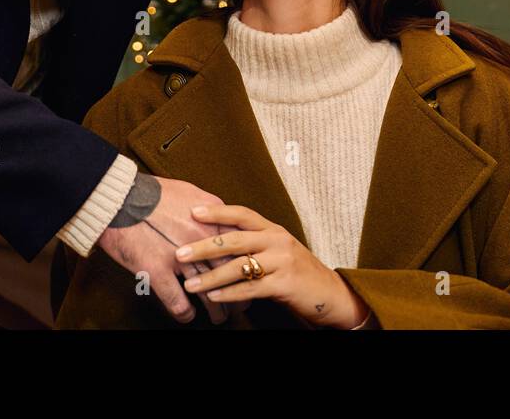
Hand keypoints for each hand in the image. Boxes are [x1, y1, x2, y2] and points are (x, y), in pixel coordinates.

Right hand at [95, 173, 245, 324]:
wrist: (119, 196)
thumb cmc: (152, 193)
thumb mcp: (190, 192)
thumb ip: (210, 209)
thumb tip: (222, 219)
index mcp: (212, 219)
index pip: (240, 250)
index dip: (247, 268)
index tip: (249, 278)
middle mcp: (201, 239)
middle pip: (229, 274)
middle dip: (238, 293)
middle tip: (242, 306)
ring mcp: (180, 256)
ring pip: (207, 292)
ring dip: (216, 309)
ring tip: (220, 318)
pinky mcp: (157, 270)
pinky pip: (177, 301)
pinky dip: (184, 313)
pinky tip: (187, 316)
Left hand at [175, 204, 371, 329]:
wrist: (329, 293)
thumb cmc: (296, 271)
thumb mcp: (277, 250)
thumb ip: (252, 244)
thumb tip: (215, 242)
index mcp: (273, 229)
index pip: (242, 214)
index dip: (217, 212)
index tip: (192, 211)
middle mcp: (277, 241)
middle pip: (235, 240)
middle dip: (204, 246)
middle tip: (180, 252)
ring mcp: (282, 262)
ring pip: (240, 267)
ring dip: (212, 276)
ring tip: (190, 284)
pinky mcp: (285, 284)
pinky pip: (251, 288)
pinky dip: (230, 294)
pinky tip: (214, 297)